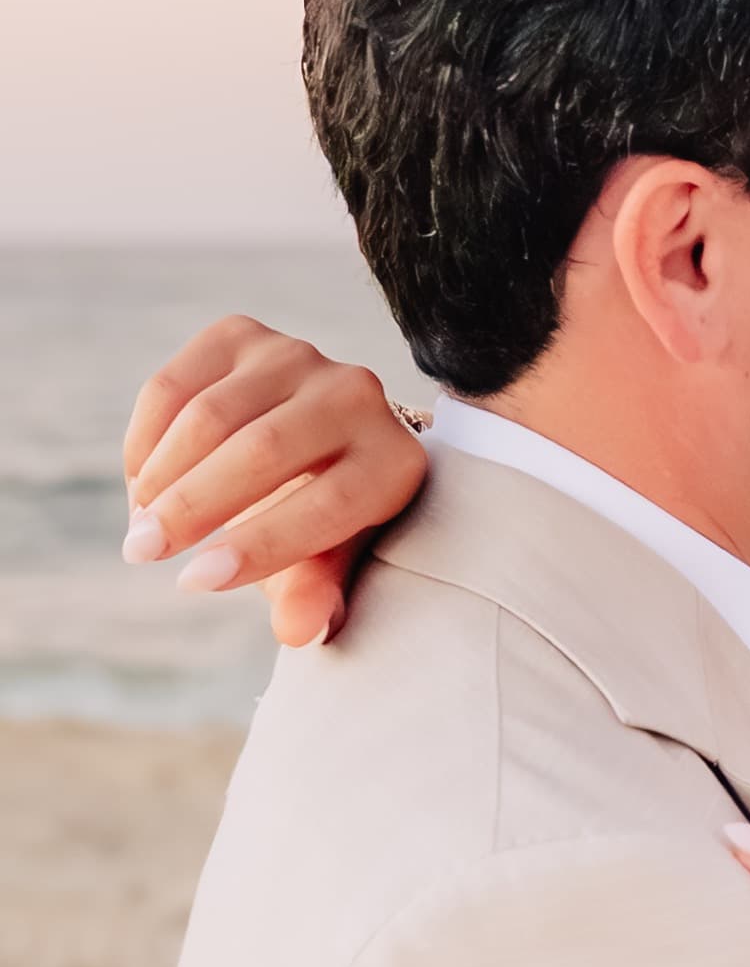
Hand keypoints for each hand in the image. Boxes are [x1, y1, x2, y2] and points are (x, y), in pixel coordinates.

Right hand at [121, 317, 426, 646]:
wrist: (316, 443)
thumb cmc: (323, 520)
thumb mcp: (327, 561)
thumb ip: (316, 594)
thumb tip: (297, 630)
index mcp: (393, 462)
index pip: (327, 506)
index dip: (258, 547)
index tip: (194, 581)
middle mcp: (356, 395)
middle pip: (263, 451)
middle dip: (193, 508)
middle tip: (143, 552)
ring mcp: (296, 355)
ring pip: (209, 416)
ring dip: (160, 477)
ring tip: (140, 527)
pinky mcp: (241, 336)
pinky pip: (172, 387)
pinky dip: (146, 440)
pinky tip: (143, 485)